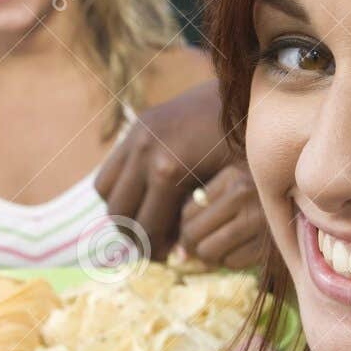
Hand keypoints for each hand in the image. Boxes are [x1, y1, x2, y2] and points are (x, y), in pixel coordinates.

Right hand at [95, 79, 230, 258]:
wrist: (241, 94)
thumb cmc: (244, 144)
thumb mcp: (226, 185)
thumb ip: (198, 219)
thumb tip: (180, 256)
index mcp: (167, 170)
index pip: (146, 227)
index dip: (155, 249)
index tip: (169, 256)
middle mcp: (143, 152)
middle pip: (118, 214)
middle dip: (134, 236)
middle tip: (155, 245)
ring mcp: (135, 136)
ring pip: (106, 193)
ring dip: (123, 212)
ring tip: (147, 221)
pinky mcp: (136, 126)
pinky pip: (110, 168)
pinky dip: (121, 188)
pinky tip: (146, 195)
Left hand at [178, 163, 269, 269]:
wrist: (311, 197)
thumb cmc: (266, 193)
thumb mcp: (237, 184)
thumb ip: (205, 206)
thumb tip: (177, 254)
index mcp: (233, 176)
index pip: (188, 212)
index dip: (183, 228)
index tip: (189, 233)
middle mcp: (245, 195)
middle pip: (194, 234)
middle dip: (191, 245)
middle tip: (197, 247)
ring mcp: (259, 220)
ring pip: (210, 252)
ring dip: (209, 256)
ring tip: (218, 248)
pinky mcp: (271, 244)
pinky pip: (233, 263)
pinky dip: (230, 262)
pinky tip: (239, 250)